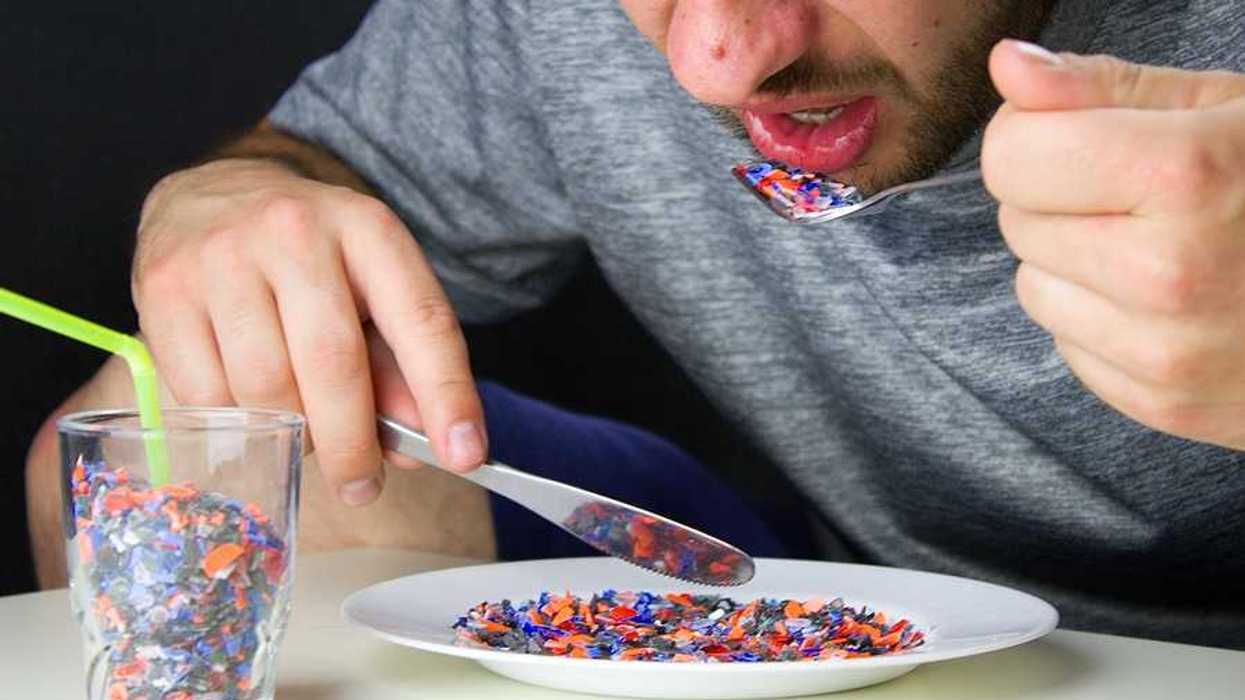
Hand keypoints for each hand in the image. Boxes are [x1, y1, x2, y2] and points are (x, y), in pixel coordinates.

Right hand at [133, 158, 486, 504]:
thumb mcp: (371, 290)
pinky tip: (249, 409)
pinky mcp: (162, 288)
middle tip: (363, 486)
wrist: (217, 192)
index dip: (446, 393)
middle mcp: (294, 231)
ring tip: (302, 434)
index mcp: (367, 228)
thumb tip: (417, 442)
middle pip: (333, 364)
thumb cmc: (311, 257)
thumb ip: (398, 365)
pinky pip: (205, 394)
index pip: (420, 319)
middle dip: (354, 445)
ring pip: (265, 387)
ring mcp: (221, 256)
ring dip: (291, 435)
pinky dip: (235, 425)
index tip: (465, 454)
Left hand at [983, 39, 1244, 449]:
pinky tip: (1172, 302)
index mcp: (1187, 177)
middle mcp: (1169, 274)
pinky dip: (1101, 319)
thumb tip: (1007, 66)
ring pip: (1032, 287)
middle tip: (1147, 195)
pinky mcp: (1161, 403)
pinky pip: (1068, 343)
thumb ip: (1102, 88)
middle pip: (1016, 219)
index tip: (1086, 135)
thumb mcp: (1221, 109)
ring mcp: (1166, 353)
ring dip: (1075, 262)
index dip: (1037, 134)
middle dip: (1062, 197)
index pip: (1011, 153)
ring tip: (1165, 247)